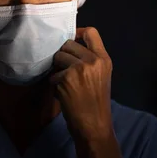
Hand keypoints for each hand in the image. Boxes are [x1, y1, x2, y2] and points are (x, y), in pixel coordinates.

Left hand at [49, 27, 113, 142]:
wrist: (94, 125)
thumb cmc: (96, 103)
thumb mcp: (101, 77)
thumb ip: (90, 61)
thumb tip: (69, 47)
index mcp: (104, 59)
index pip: (91, 32)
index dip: (77, 32)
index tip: (71, 38)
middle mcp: (92, 60)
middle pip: (68, 43)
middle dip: (63, 55)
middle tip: (65, 69)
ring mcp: (79, 68)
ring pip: (58, 57)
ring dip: (57, 70)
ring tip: (65, 83)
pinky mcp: (65, 78)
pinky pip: (52, 75)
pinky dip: (54, 85)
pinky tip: (63, 94)